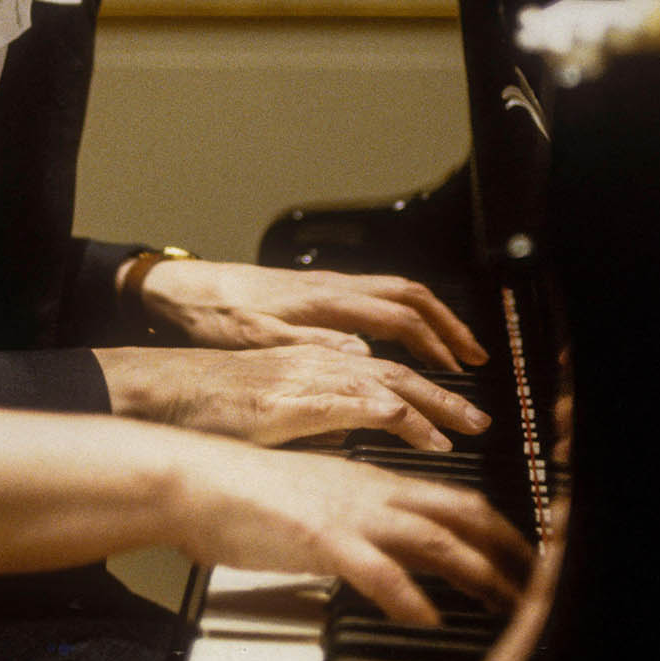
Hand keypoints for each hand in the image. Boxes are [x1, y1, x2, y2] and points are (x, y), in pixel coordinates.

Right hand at [93, 344, 489, 447]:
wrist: (161, 392)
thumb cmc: (204, 404)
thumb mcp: (270, 407)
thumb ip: (312, 414)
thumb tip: (345, 434)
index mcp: (311, 357)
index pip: (382, 363)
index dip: (423, 380)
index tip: (454, 407)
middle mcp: (315, 357)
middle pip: (397, 368)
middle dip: (444, 391)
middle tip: (481, 418)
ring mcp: (305, 375)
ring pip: (388, 380)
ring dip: (433, 403)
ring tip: (467, 427)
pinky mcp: (293, 400)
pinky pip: (357, 402)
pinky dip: (394, 418)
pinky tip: (417, 432)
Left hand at [137, 260, 488, 369]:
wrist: (184, 289)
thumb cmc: (216, 316)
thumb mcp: (258, 339)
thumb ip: (312, 347)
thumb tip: (365, 355)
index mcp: (324, 302)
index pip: (398, 317)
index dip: (433, 345)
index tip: (455, 373)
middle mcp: (332, 288)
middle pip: (409, 296)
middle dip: (448, 326)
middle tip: (474, 359)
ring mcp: (327, 287)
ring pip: (396, 292)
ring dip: (430, 319)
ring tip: (453, 350)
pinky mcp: (317, 292)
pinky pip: (377, 296)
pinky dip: (404, 315)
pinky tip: (406, 339)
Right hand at [171, 437, 532, 625]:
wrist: (195, 478)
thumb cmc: (244, 494)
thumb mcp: (317, 501)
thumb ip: (357, 521)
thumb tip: (386, 551)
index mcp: (372, 483)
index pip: (455, 499)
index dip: (500, 529)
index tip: (523, 558)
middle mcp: (370, 493)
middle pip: (462, 514)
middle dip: (507, 551)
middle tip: (536, 584)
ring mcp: (348, 513)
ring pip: (434, 538)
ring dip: (478, 573)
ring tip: (505, 604)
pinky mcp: (320, 537)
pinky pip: (378, 570)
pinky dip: (409, 596)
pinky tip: (426, 617)